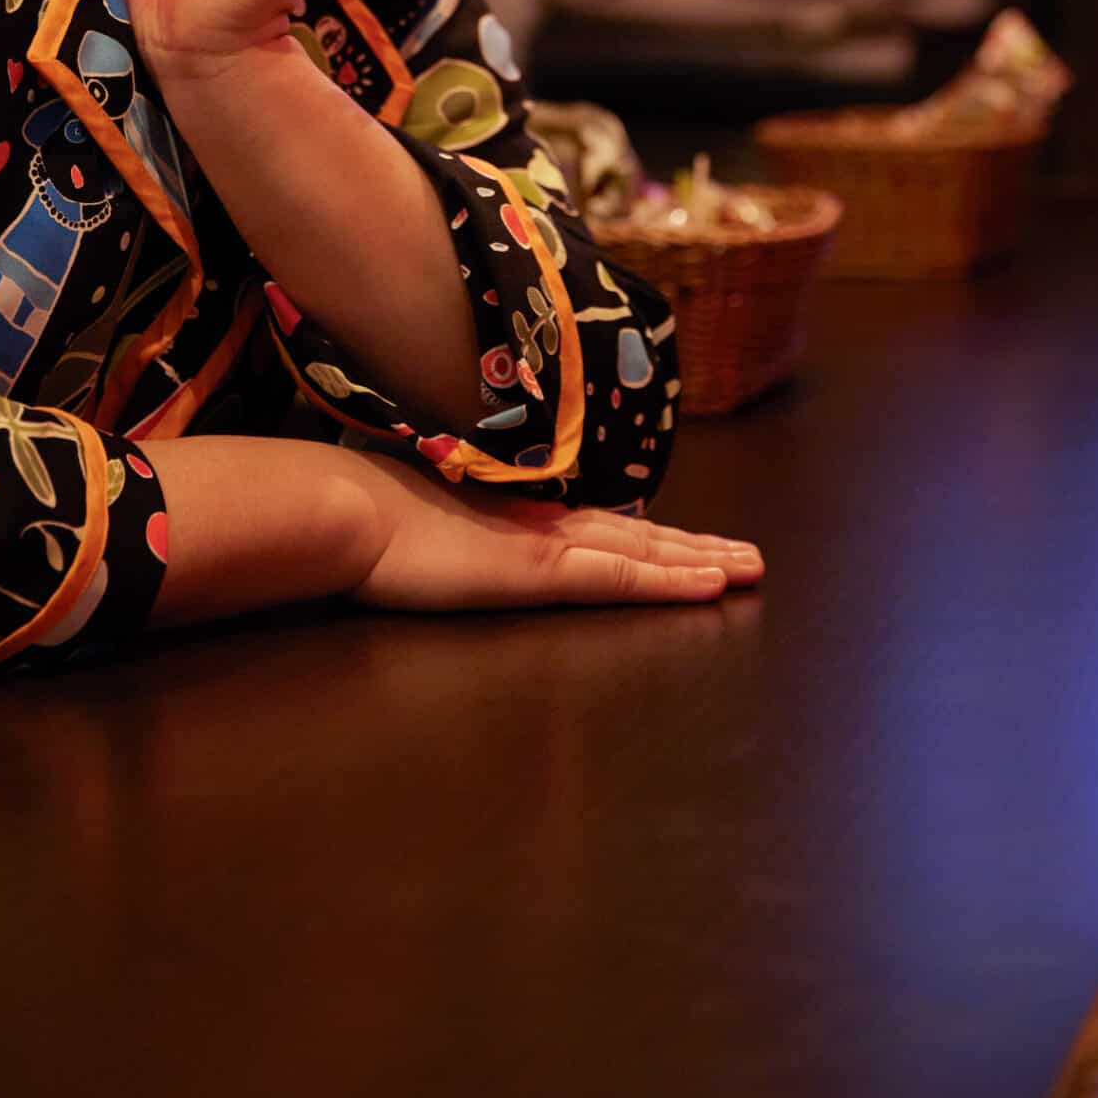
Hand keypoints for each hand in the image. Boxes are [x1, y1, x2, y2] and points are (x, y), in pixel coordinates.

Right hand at [350, 455, 763, 610]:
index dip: (649, 533)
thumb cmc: (365, 524)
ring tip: (751, 568)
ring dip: (701, 561)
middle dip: (695, 546)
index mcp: (514, 519)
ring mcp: (546, 546)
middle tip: (749, 556)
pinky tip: (710, 584)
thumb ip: (449, 538)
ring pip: (644, 552)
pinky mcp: (542, 571)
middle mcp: (542, 524)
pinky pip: (623, 577)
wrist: (346, 513)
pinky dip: (671, 579)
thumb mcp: (419, 534)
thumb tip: (447, 544)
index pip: (598, 526)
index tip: (688, 539)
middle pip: (637, 533)